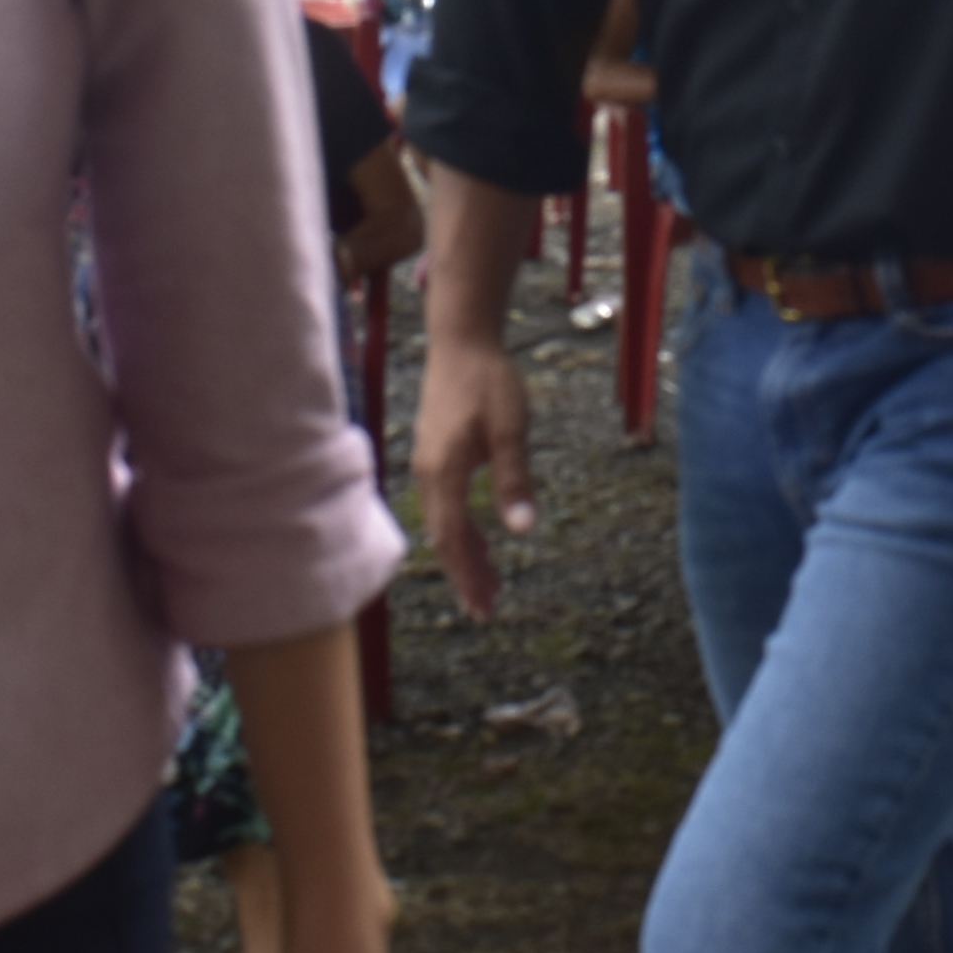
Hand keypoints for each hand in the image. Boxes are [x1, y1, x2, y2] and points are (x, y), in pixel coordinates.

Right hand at [410, 334, 535, 619]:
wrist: (461, 341)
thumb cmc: (488, 380)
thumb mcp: (510, 428)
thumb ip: (514, 479)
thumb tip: (522, 528)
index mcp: (444, 471)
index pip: (451, 537)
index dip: (465, 574)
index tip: (480, 606)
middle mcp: (430, 474)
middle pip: (445, 538)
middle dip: (465, 575)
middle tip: (486, 610)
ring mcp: (431, 466)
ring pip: (446, 524)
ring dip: (467, 556)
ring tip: (490, 586)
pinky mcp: (438, 457)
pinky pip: (448, 506)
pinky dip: (464, 531)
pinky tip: (483, 543)